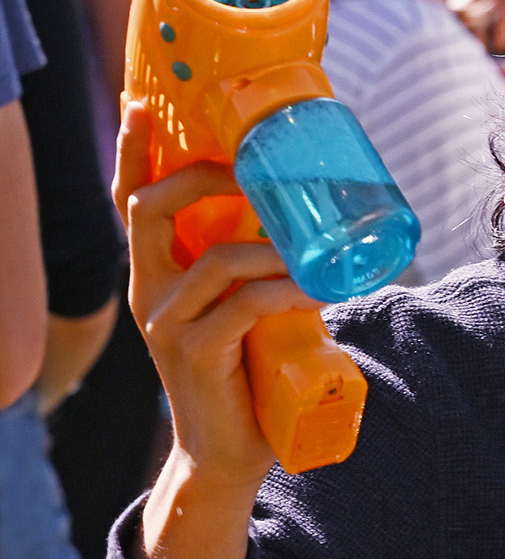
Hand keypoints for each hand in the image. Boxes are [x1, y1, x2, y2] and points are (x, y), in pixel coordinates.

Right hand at [116, 103, 317, 558]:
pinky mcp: (194, 353)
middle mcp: (150, 290)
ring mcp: (167, 322)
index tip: (141, 106)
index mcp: (157, 272)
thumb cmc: (248, 371)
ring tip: (315, 258)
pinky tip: (318, 292)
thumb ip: (262, 268)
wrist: (229, 452)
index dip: (132, 154)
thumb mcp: (249, 307)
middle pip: (150, 208)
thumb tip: (320, 223)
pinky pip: (242, 305)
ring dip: (272, 251)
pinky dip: (285, 292)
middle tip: (250, 170)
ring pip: (214, 260)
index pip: (132, 202)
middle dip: (201, 177)